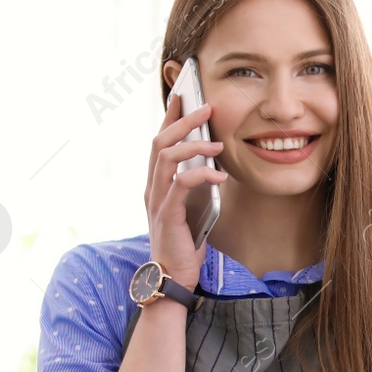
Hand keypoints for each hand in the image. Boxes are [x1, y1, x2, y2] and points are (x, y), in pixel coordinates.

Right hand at [146, 93, 226, 288]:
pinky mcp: (167, 214)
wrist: (172, 276)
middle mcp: (152, 187)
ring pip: (167, 157)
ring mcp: (157, 199)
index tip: (183, 96)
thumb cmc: (184, 243)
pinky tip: (220, 175)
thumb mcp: (192, 209)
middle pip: (160, 141)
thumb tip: (215, 165)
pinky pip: (181, 185)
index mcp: (156, 183)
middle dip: (183, 120)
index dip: (170, 117)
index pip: (160, 142)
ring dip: (193, 144)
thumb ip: (196, 187)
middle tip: (205, 107)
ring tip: (217, 142)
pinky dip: (200, 175)